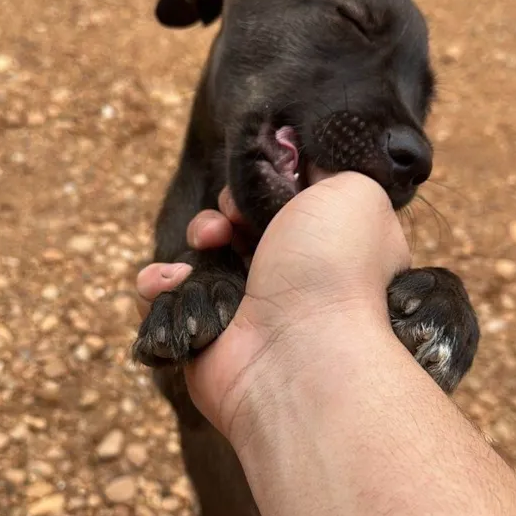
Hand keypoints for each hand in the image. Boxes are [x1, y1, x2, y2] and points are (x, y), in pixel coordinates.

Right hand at [137, 174, 409, 446]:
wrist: (300, 354)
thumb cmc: (334, 270)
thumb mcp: (356, 190)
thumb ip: (330, 166)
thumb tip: (299, 162)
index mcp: (328, 245)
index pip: (287, 204)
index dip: (266, 184)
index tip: (263, 182)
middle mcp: (291, 280)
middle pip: (238, 226)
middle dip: (225, 212)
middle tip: (230, 221)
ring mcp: (247, 312)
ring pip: (199, 258)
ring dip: (194, 238)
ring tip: (205, 245)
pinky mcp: (205, 338)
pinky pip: (165, 301)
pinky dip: (159, 285)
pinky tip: (172, 283)